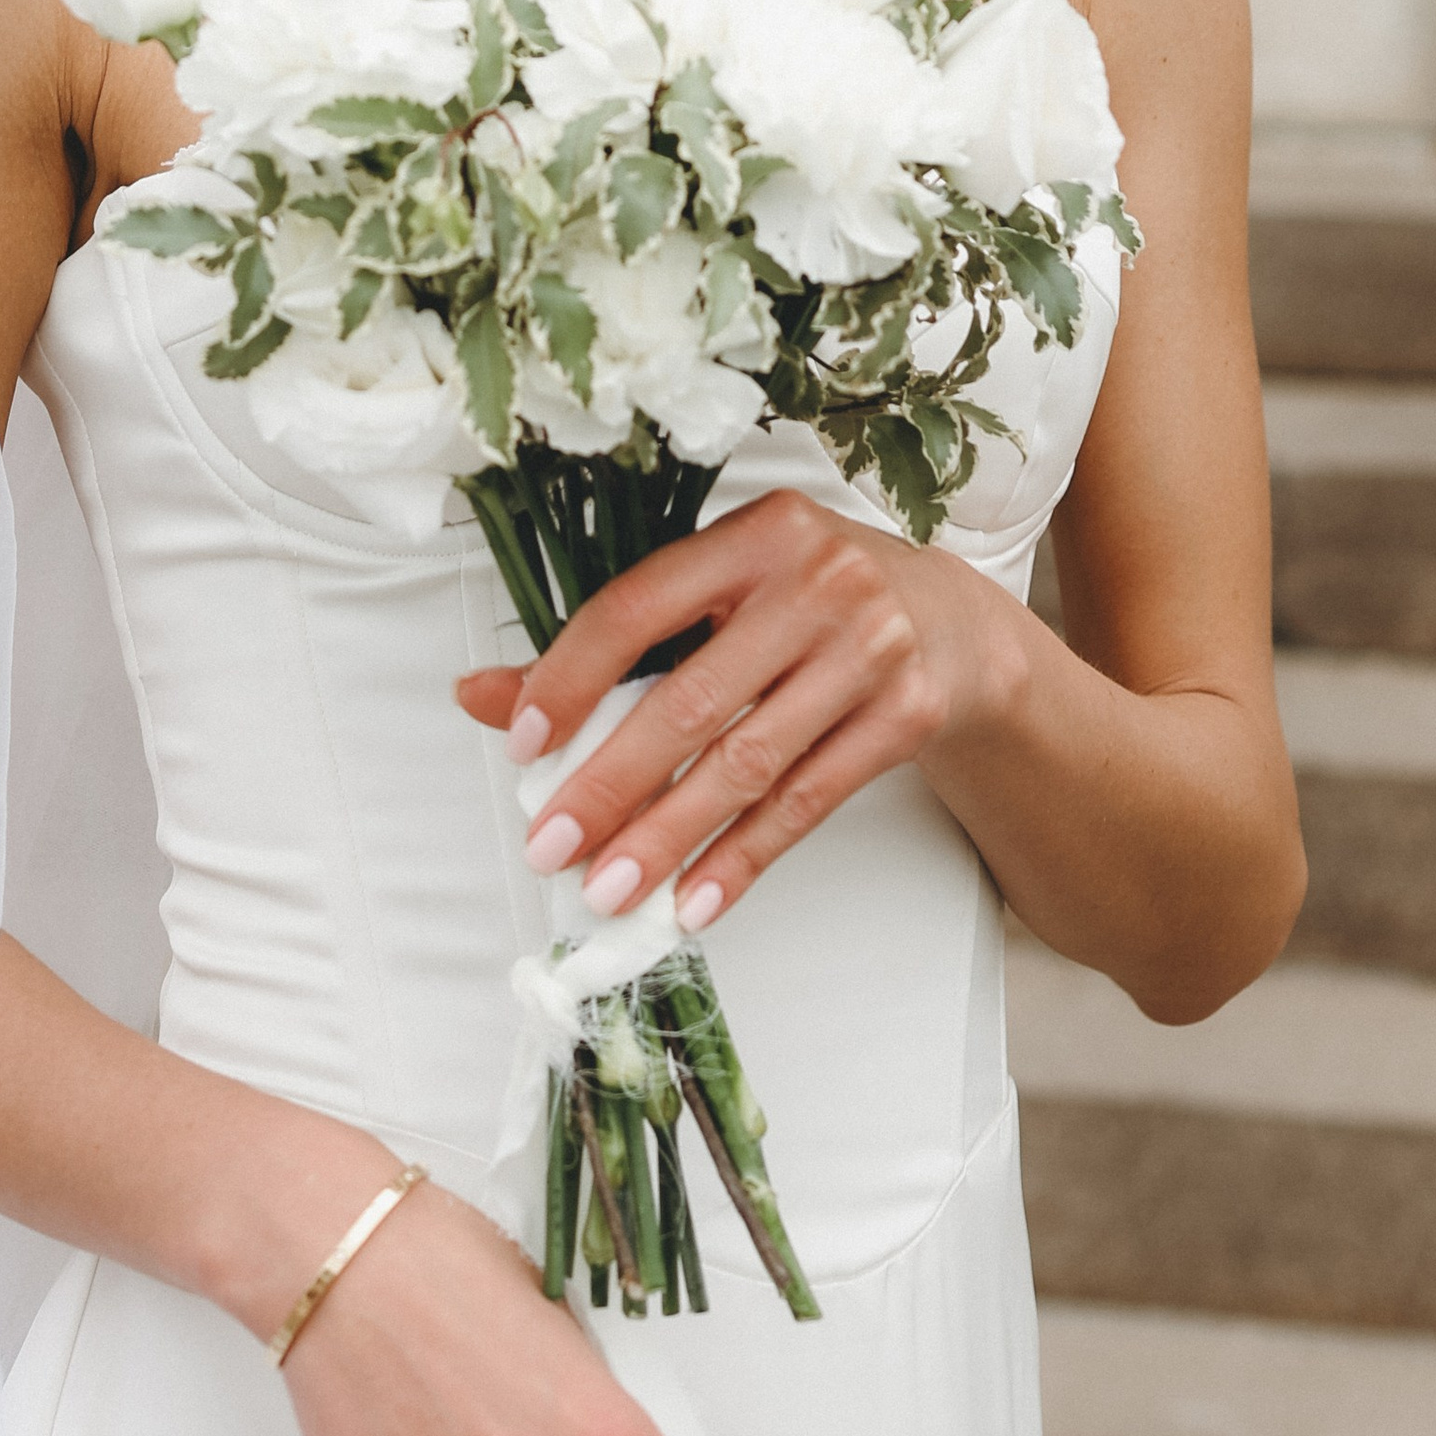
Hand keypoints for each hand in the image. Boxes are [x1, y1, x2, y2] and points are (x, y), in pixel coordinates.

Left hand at [456, 488, 1022, 933]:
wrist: (953, 623)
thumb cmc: (807, 602)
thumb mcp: (718, 594)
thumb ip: (608, 644)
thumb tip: (482, 697)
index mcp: (753, 534)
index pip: (638, 606)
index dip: (572, 676)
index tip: (521, 743)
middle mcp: (817, 582)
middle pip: (692, 700)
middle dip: (611, 784)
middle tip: (551, 847)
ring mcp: (870, 650)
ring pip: (749, 763)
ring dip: (670, 838)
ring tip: (608, 890)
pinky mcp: (907, 715)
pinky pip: (807, 802)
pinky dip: (744, 858)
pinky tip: (695, 901)